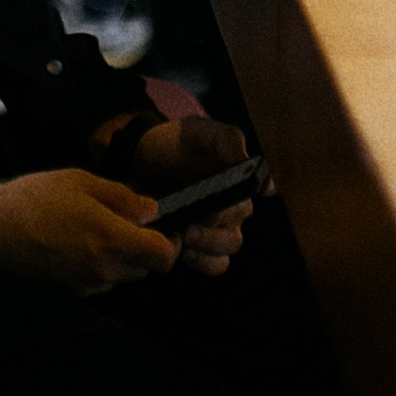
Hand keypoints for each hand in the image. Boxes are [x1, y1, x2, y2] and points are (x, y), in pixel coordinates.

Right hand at [0, 167, 179, 295]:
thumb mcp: (83, 182)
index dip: (171, 242)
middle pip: (147, 268)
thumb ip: (123, 198)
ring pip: (124, 275)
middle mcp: (106, 269)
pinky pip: (101, 279)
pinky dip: (102, 264)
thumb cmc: (37, 198)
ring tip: (99, 227)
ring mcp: (88, 283)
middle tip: (127, 220)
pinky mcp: (71, 289)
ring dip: (123, 256)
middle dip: (146, 247)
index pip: (165, 257)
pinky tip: (79, 241)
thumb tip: (153, 211)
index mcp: (113, 240)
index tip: (163, 225)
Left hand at [128, 113, 259, 277]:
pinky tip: (185, 251)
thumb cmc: (173, 143)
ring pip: (230, 247)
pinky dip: (204, 261)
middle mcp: (234, 206)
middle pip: (240, 223)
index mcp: (239, 179)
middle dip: (217, 226)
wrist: (139, 159)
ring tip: (186, 234)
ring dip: (209, 245)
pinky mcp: (199, 246)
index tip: (239, 198)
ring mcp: (217, 229)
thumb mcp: (195, 132)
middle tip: (193, 223)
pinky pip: (216, 264)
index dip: (251, 194)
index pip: (256, 190)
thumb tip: (247, 159)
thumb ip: (224, 139)